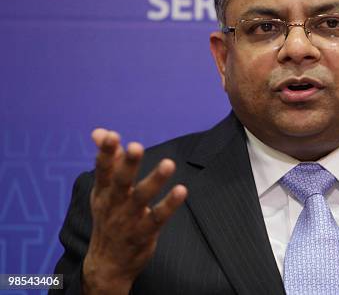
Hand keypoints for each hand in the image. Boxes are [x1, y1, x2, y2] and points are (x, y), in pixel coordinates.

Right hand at [82, 129, 187, 294]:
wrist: (107, 264)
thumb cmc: (109, 217)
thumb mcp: (103, 191)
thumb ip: (109, 160)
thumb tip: (100, 131)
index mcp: (103, 191)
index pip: (103, 169)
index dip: (106, 153)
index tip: (111, 135)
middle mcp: (114, 204)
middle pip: (120, 181)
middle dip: (128, 164)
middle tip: (136, 146)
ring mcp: (129, 219)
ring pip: (142, 198)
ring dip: (155, 180)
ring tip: (169, 163)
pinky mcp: (144, 233)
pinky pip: (158, 217)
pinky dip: (169, 204)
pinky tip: (182, 190)